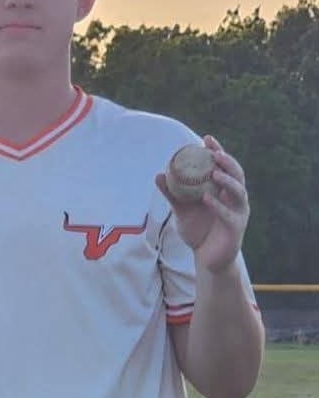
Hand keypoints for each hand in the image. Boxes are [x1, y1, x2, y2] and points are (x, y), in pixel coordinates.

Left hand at [155, 135, 249, 272]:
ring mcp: (238, 212)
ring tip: (214, 172)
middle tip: (215, 153)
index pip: (224, 166)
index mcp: (223, 190)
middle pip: (236, 174)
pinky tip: (206, 198)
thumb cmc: (198, 230)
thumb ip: (171, 193)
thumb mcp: (181, 210)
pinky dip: (218, 206)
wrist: (207, 258)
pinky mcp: (236, 228)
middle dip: (227, 161)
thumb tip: (158, 174)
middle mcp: (234, 198)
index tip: (206, 139)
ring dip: (227, 180)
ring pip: (239, 192)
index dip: (218, 151)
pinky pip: (228, 214)